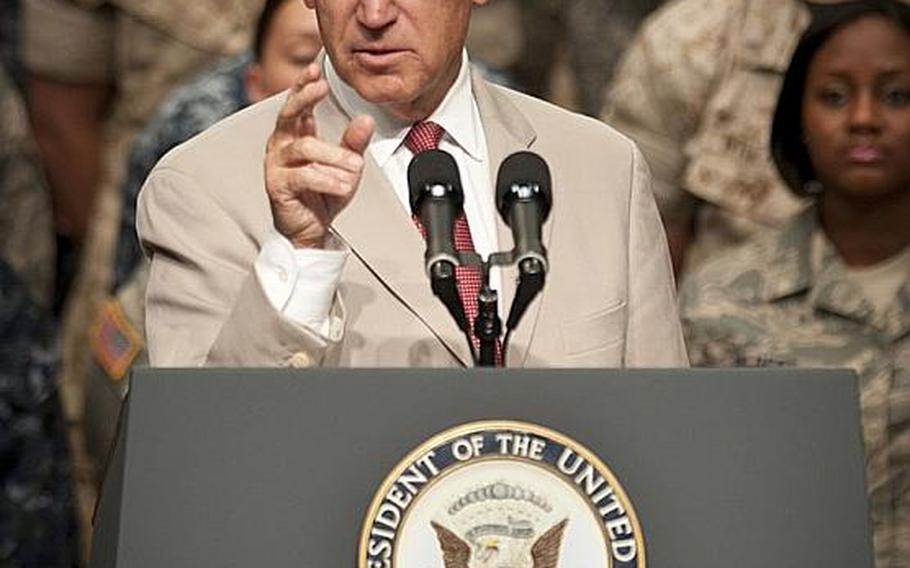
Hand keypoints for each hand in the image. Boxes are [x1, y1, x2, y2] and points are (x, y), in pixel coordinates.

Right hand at [265, 63, 374, 248]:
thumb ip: (353, 143)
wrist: (310, 231)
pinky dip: (328, 179)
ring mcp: (277, 165)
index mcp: (295, 136)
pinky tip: (343, 184)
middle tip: (320, 87)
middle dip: (305, 98)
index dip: (303, 85)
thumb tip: (366, 119)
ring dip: (334, 156)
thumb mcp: (346, 166)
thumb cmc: (322, 196)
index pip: (296, 104)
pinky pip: (304, 176)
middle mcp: (282, 146)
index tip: (315, 69)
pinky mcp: (278, 186)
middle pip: (288, 114)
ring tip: (354, 168)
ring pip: (305, 148)